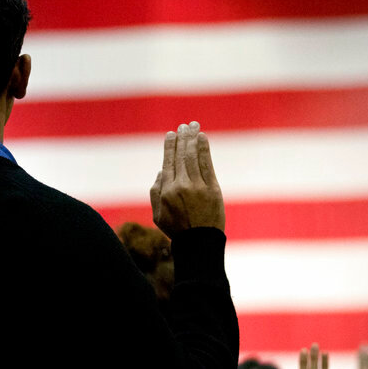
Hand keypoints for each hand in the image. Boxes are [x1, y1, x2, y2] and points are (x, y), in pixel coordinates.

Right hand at [150, 121, 224, 238]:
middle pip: (181, 156)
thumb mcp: (157, 215)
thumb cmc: (177, 230)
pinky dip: (204, 150)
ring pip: (193, 157)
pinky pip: (207, 165)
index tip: (171, 134)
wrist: (200, 243)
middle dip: (182, 138)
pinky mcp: (212, 189)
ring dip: (193, 139)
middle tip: (184, 126)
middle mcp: (181, 186)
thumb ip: (155, 192)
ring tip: (193, 126)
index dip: (170, 146)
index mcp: (166, 191)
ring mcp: (198, 187)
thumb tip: (161, 171)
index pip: (168, 162)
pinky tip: (203, 139)